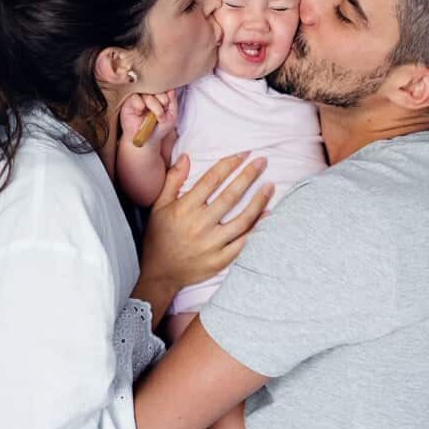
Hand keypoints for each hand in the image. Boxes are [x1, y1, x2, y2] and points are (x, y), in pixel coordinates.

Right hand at [119, 91, 178, 146]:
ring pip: (147, 94)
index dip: (167, 97)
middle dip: (162, 101)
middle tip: (161, 115)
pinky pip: (134, 97)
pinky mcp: (128, 103)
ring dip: (154, 106)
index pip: (164, 88)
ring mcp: (138, 97)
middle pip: (156, 89)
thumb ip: (173, 102)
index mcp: (159, 96)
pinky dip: (139, 105)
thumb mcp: (171, 116)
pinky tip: (140, 113)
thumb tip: (170, 89)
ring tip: (153, 118)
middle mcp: (149, 94)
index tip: (166, 109)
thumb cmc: (158, 129)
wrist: (146, 141)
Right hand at [141, 152, 272, 291]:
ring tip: (270, 186)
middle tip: (262, 162)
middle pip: (231, 195)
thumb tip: (186, 157)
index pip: (212, 180)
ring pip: (242, 219)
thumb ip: (172, 180)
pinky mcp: (220, 260)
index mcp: (185, 208)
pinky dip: (257, 227)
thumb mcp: (158, 206)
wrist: (159, 274)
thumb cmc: (159, 237)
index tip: (244, 153)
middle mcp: (199, 224)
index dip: (230, 164)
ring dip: (259, 200)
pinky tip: (267, 214)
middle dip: (249, 175)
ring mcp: (211, 244)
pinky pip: (244, 242)